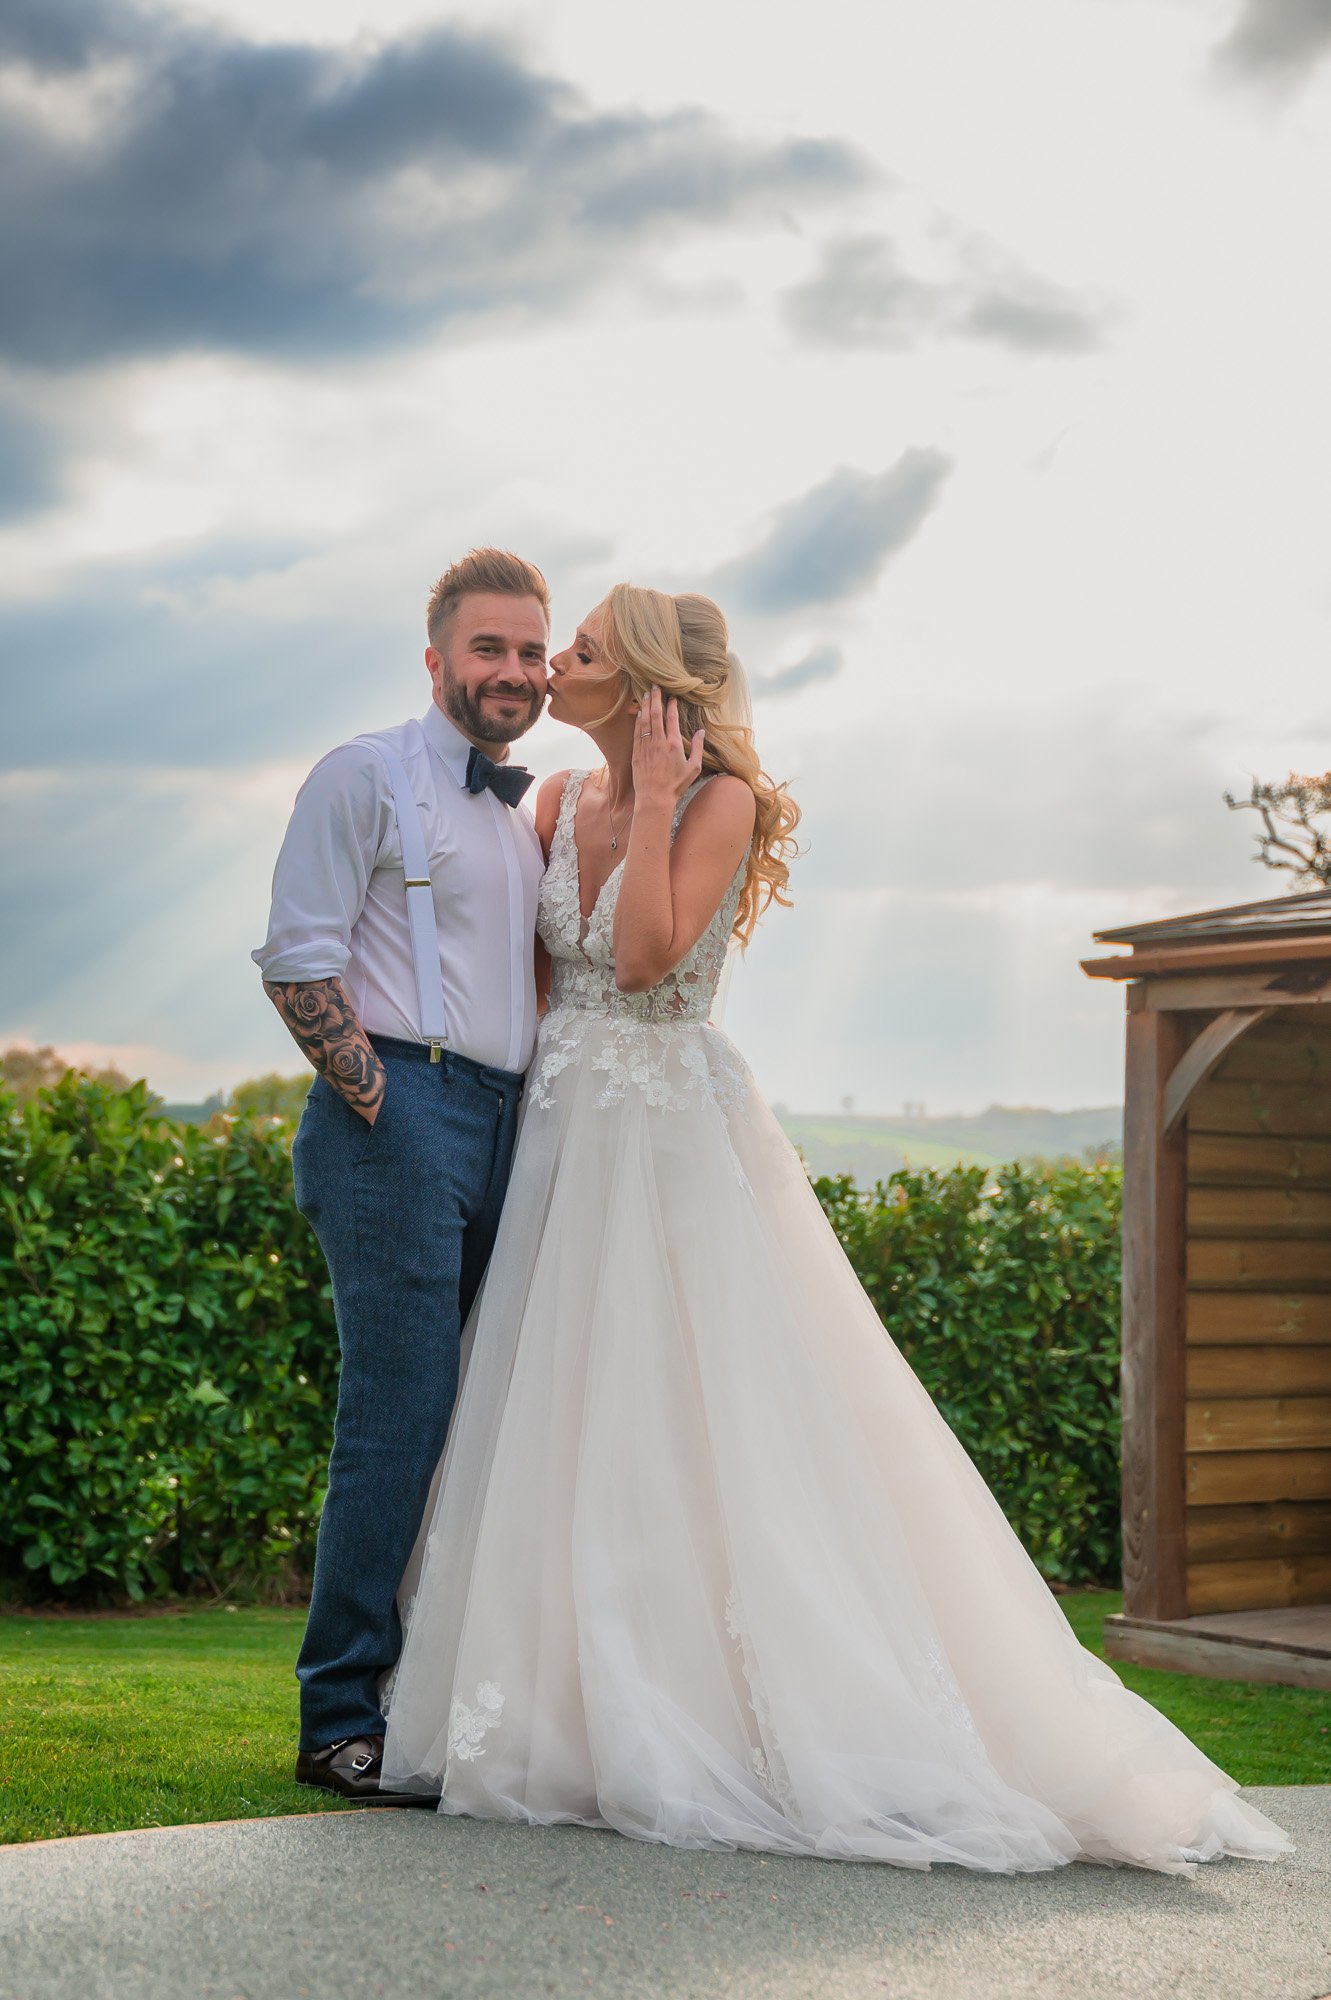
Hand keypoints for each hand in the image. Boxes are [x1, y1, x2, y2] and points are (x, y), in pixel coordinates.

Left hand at [632, 686, 703, 810]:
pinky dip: (638, 720)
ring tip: (645, 694)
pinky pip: (637, 732)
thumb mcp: (693, 768)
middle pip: (655, 714)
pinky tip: (639, 713)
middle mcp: (658, 742)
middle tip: (655, 686)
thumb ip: (697, 748)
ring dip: (645, 705)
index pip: (672, 718)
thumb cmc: (676, 785)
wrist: (654, 798)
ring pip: (644, 720)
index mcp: (674, 744)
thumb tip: (701, 732)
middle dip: (655, 698)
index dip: (671, 705)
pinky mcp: (636, 752)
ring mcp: (645, 746)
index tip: (672, 697)